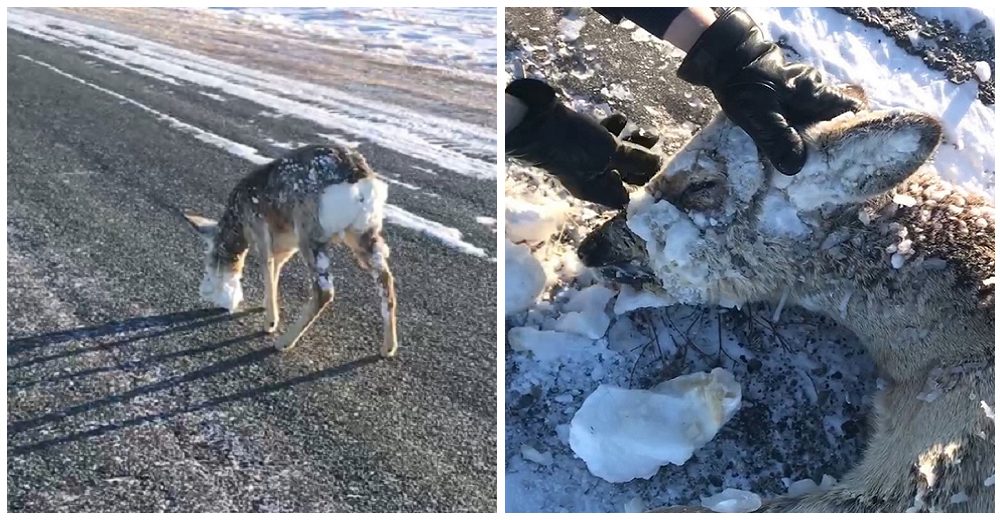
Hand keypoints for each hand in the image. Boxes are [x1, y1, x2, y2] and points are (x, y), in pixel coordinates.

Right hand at [506, 79, 661, 207]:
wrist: (540, 122)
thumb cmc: (574, 145)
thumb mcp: (609, 153)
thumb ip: (635, 159)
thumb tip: (657, 164)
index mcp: (596, 190)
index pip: (626, 197)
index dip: (646, 187)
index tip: (663, 174)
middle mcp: (591, 177)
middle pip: (624, 173)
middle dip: (642, 161)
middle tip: (659, 150)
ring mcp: (585, 158)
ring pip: (615, 153)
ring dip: (632, 142)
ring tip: (646, 132)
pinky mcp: (581, 139)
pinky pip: (603, 136)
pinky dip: (614, 129)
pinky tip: (620, 119)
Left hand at [677, 8, 861, 174]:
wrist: (724, 59)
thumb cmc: (746, 85)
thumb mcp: (761, 116)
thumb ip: (779, 140)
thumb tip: (797, 167)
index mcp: (815, 92)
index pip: (849, 109)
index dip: (853, 130)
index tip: (849, 154)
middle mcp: (813, 89)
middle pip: (833, 118)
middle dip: (829, 141)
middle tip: (823, 167)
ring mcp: (800, 89)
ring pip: (814, 118)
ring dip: (809, 138)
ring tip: (804, 163)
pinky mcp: (785, 93)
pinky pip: (798, 115)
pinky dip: (795, 131)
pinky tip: (787, 148)